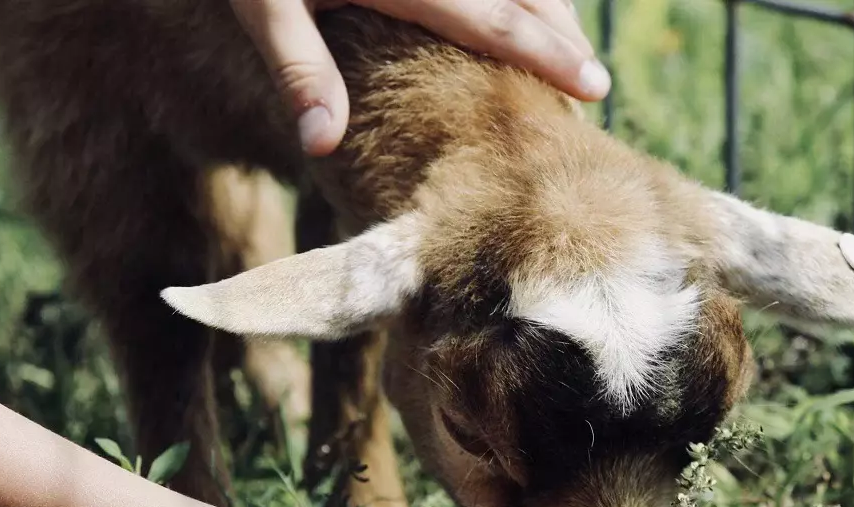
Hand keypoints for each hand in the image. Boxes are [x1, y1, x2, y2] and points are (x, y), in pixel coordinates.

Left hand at [229, 0, 610, 155]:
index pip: (496, 23)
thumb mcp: (259, 5)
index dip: (549, 57)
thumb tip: (323, 145)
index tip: (594, 87)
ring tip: (564, 39)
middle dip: (562, 31)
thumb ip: (299, 70)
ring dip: (544, 0)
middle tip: (594, 78)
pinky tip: (515, 3)